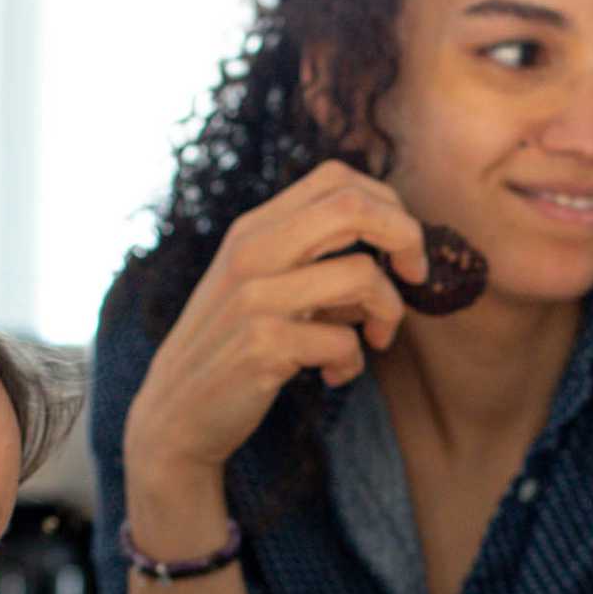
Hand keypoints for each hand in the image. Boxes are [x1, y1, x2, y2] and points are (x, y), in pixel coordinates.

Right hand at [123, 161, 431, 502]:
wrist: (176, 413)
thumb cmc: (235, 348)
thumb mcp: (266, 289)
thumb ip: (316, 263)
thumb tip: (396, 255)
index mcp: (255, 229)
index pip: (337, 179)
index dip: (388, 205)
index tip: (403, 250)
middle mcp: (252, 252)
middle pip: (352, 207)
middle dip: (406, 237)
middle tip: (416, 277)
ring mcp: (254, 297)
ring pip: (361, 275)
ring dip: (388, 313)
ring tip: (373, 340)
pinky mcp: (262, 345)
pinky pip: (344, 340)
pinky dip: (353, 362)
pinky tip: (332, 375)